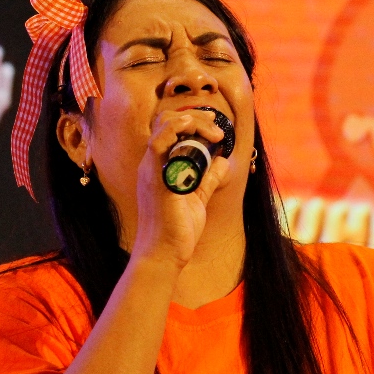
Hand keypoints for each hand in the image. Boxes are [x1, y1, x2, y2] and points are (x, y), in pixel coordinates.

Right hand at [130, 108, 230, 269]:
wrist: (163, 254)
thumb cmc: (176, 231)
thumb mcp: (197, 198)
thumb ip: (208, 179)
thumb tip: (222, 161)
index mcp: (159, 167)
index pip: (168, 129)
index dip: (192, 121)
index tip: (215, 128)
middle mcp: (151, 164)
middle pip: (166, 122)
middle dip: (195, 118)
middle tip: (217, 131)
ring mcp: (151, 170)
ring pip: (164, 126)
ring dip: (192, 122)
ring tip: (214, 133)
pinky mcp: (155, 178)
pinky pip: (159, 144)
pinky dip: (175, 128)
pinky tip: (192, 126)